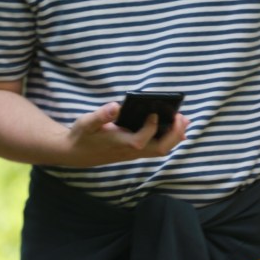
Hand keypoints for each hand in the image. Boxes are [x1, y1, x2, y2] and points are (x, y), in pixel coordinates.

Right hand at [65, 102, 189, 165]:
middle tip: (183, 117)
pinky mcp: (135, 151)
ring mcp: (134, 153)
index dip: (150, 127)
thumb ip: (100, 116)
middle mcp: (131, 151)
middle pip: (159, 149)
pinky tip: (176, 128)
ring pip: (161, 150)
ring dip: (175, 136)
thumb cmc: (82, 136)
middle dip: (174, 134)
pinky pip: (157, 148)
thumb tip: (115, 106)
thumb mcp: (86, 123)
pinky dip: (169, 139)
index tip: (154, 113)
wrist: (75, 153)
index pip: (141, 140)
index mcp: (120, 144)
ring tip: (184, 120)